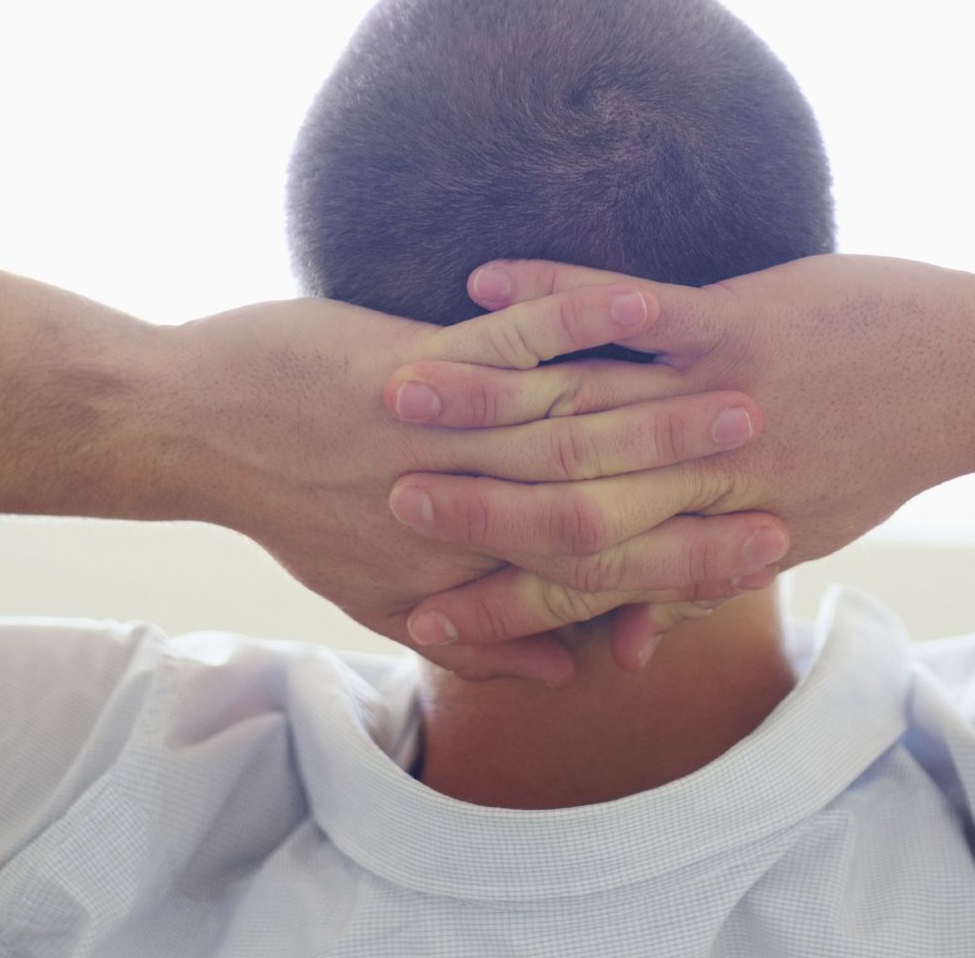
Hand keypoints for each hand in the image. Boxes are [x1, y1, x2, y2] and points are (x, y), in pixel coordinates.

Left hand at [179, 280, 789, 685]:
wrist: (189, 429)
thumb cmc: (291, 502)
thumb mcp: (384, 594)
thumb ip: (485, 633)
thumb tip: (572, 669)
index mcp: (461, 577)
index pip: (601, 582)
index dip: (692, 570)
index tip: (769, 553)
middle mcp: (459, 520)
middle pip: (609, 509)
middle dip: (704, 487)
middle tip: (785, 464)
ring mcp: (439, 443)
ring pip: (573, 427)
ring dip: (665, 405)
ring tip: (747, 384)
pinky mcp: (411, 369)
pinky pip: (510, 346)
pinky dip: (576, 320)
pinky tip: (639, 305)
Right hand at [379, 253, 974, 667]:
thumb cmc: (878, 450)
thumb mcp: (790, 529)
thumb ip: (698, 575)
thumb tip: (621, 643)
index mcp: (721, 539)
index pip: (590, 584)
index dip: (502, 602)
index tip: (421, 612)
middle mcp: (713, 483)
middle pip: (568, 504)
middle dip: (467, 505)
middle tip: (379, 500)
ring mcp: (721, 399)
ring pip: (579, 407)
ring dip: (482, 397)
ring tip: (394, 391)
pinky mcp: (738, 324)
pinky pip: (626, 310)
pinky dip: (550, 296)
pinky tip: (480, 282)